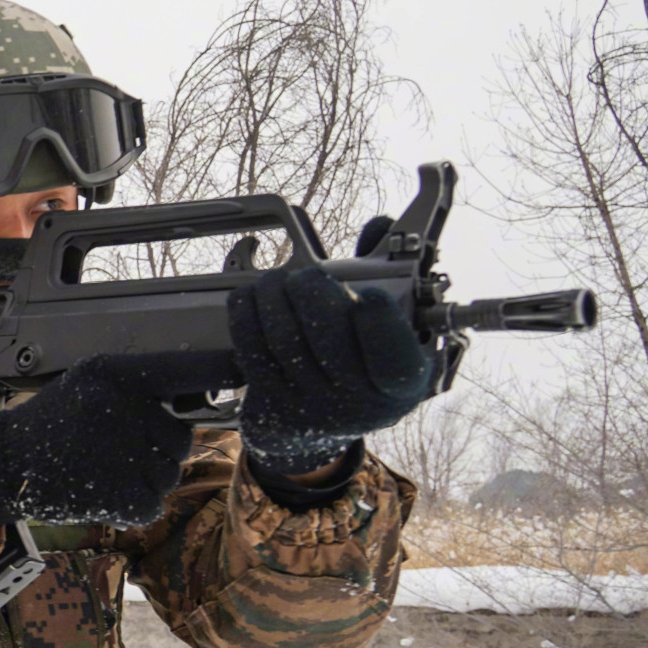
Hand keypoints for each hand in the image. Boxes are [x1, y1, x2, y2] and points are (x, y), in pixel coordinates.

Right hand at [0, 353, 217, 527]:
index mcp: (112, 375)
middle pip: (179, 436)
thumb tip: (198, 401)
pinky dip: (133, 503)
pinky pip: (153, 501)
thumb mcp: (88, 384)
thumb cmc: (53, 422)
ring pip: (169, 472)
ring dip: (146, 478)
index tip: (241, 368)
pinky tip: (104, 491)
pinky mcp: (117, 494)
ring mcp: (119, 453)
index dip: (215, 369)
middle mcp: (119, 408)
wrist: (6, 463)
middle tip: (118, 449)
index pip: (179, 368)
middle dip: (158, 448)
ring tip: (106, 470)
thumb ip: (136, 388)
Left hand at [228, 263, 431, 475]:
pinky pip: (253, 352)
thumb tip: (382, 223)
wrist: (318, 423)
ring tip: (274, 280)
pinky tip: (248, 296)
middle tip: (306, 277)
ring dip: (274, 299)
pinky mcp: (272, 404)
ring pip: (286, 342)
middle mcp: (360, 402)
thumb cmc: (360, 359)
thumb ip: (390, 274)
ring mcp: (314, 407)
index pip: (395, 359)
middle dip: (313, 296)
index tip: (367, 294)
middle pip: (331, 343)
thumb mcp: (391, 331)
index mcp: (402, 383)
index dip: (380, 325)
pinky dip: (246, 317)